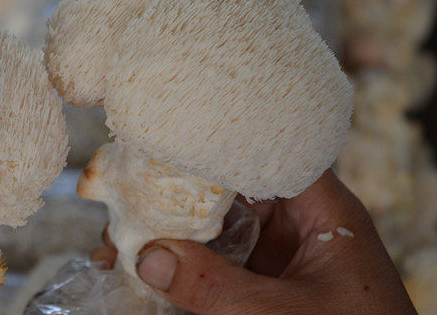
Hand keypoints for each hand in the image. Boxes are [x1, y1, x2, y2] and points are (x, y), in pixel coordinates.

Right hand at [91, 169, 416, 314]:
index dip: (214, 141)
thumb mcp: (283, 313)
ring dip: (166, 234)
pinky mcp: (258, 286)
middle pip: (226, 190)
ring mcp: (274, 257)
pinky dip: (177, 268)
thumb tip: (147, 258)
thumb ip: (216, 287)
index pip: (265, 152)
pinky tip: (138, 269)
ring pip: (212, 231)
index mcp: (320, 210)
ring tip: (116, 236)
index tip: (162, 139)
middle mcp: (295, 224)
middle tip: (122, 195)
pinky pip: (211, 267)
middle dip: (172, 193)